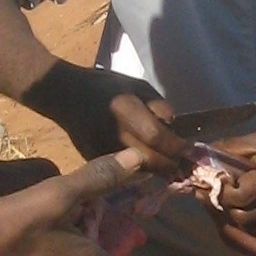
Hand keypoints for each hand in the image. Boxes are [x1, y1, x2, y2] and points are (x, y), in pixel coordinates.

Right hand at [24, 60, 190, 176]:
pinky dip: (136, 169)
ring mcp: (103, 150)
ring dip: (155, 169)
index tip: (188, 148)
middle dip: (169, 164)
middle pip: (149, 160)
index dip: (176, 146)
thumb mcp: (138, 85)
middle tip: (181, 163)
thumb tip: (174, 127)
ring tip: (167, 164)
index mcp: (126, 109)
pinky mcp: (94, 159)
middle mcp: (115, 133)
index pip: (157, 136)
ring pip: (138, 170)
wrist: (67, 95)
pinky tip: (143, 161)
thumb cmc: (105, 86)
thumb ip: (157, 106)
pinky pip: (122, 170)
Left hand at [210, 126, 255, 254]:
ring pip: (254, 228)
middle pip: (242, 217)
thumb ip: (231, 148)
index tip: (216, 184)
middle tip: (222, 196)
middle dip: (227, 208)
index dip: (221, 194)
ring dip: (239, 218)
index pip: (237, 197)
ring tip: (236, 203)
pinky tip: (254, 210)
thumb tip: (203, 156)